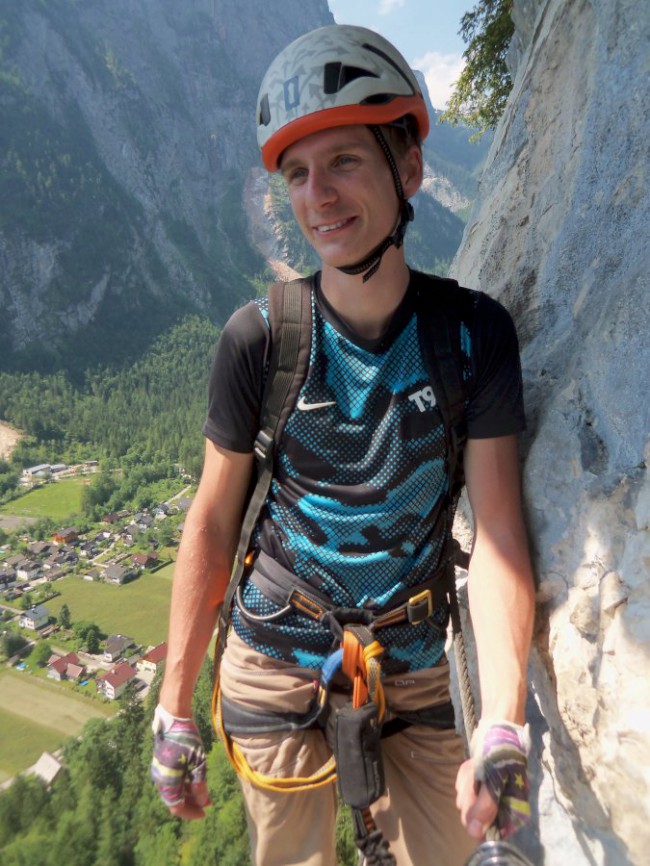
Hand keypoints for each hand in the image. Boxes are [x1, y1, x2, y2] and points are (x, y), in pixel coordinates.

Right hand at [151, 704, 210, 818]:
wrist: (173, 718)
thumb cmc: (187, 739)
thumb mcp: (198, 762)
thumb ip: (199, 784)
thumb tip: (202, 802)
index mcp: (167, 782)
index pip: (177, 807)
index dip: (191, 812)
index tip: (205, 812)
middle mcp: (160, 779)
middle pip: (175, 799)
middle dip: (192, 803)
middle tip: (208, 802)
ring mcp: (160, 771)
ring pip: (174, 790)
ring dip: (189, 793)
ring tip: (205, 792)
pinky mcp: (163, 763)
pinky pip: (173, 780)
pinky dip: (184, 783)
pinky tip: (196, 780)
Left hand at [462, 720, 530, 838]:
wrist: (500, 727)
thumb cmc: (501, 753)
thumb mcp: (495, 778)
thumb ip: (486, 806)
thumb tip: (474, 832)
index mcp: (513, 812)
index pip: (489, 832)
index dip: (478, 815)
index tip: (478, 794)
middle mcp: (503, 808)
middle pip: (474, 815)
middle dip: (471, 794)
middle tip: (477, 775)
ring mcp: (491, 797)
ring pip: (467, 801)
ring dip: (467, 783)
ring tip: (476, 767)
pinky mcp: (481, 786)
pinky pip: (464, 788)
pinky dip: (465, 776)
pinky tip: (473, 765)